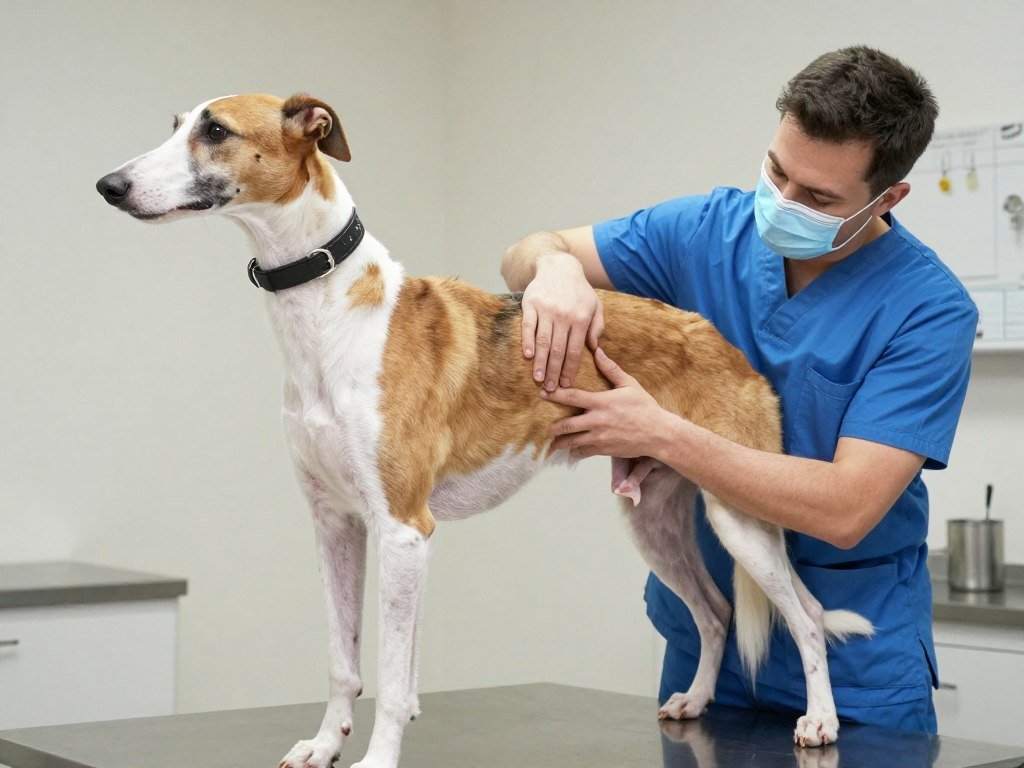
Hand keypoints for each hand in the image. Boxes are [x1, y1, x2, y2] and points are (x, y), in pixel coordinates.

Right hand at [521, 252, 604, 390]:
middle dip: (555, 372)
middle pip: (559, 350)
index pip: (576, 350)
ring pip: (544, 341)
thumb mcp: (595, 305)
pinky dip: (527, 341)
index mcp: (581, 318)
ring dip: (541, 362)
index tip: (566, 384)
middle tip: (551, 389)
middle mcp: (564, 315)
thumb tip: (594, 348)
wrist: (558, 266)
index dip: (570, 369)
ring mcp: (547, 309)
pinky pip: (528, 326)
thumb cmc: (579, 290)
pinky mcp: (531, 304)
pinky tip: (528, 355)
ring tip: (538, 379)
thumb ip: (597, 326)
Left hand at [542, 347, 668, 458]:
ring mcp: (599, 437)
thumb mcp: (630, 384)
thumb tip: (598, 351)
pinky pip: (584, 452)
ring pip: (572, 442)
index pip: (572, 396)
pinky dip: (576, 452)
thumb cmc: (645, 407)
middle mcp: (597, 420)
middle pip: (566, 425)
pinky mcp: (604, 449)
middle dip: (553, 427)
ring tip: (554, 443)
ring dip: (561, 443)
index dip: (554, 395)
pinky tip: (573, 450)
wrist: (659, 434)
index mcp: (601, 402)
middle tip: (546, 427)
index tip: (541, 393)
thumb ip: (611, 369)